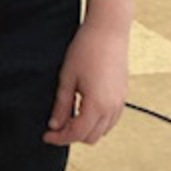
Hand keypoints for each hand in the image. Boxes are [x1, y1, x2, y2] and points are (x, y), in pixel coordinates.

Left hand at [44, 0, 132, 145]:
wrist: (108, 31)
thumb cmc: (86, 50)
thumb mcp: (67, 79)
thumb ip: (61, 105)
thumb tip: (55, 124)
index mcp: (96, 105)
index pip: (76, 133)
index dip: (59, 138)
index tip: (47, 135)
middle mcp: (112, 108)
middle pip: (91, 137)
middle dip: (71, 136)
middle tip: (55, 127)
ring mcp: (120, 102)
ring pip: (103, 130)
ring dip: (85, 129)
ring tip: (67, 117)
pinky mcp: (123, 95)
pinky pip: (111, 119)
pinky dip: (97, 121)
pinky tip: (83, 110)